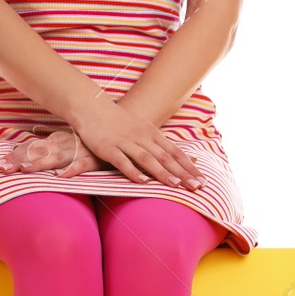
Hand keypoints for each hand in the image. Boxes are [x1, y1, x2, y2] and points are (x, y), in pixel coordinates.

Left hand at [2, 130, 99, 176]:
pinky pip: (79, 165)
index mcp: (54, 140)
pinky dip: (70, 170)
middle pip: (36, 152)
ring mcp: (76, 151)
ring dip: (39, 163)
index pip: (30, 147)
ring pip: (54, 157)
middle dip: (18, 160)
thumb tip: (18, 150)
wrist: (113, 138)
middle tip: (2, 168)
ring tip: (24, 170)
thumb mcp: (61, 143)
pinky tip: (60, 176)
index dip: (14, 155)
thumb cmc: (84, 144)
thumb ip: (42, 148)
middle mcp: (62, 144)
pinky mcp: (91, 160)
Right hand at [72, 101, 203, 189]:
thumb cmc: (119, 122)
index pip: (176, 152)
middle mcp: (142, 137)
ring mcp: (125, 142)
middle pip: (166, 157)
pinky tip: (143, 182)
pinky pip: (122, 161)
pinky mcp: (108, 148)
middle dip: (183, 173)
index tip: (202, 180)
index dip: (189, 167)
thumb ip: (157, 144)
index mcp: (152, 133)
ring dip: (162, 173)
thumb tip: (177, 157)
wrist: (92, 108)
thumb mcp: (142, 129)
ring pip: (147, 159)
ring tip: (175, 185)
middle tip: (197, 187)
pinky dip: (133, 172)